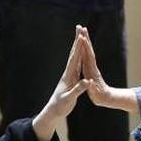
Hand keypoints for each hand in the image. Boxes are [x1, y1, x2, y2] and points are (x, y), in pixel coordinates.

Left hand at [31, 26, 91, 140]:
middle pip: (74, 54)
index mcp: (68, 76)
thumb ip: (78, 89)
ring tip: (81, 36)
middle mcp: (68, 73)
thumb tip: (87, 81)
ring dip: (78, 46)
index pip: (75, 59)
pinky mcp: (71, 79)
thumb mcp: (70, 99)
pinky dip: (80, 57)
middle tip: (80, 28)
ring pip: (75, 57)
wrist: (53, 111)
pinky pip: (77, 65)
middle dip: (77, 41)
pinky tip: (81, 54)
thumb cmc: (61, 106)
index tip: (82, 36)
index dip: (78, 48)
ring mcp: (69, 75)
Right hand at [76, 26, 138, 112]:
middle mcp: (92, 66)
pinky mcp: (91, 69)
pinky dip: (84, 49)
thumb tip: (89, 82)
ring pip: (88, 51)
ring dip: (85, 41)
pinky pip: (86, 56)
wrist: (108, 98)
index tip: (81, 37)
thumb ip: (91, 88)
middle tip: (82, 27)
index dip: (84, 47)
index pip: (88, 57)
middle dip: (85, 38)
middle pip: (89, 50)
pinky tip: (81, 45)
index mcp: (91, 71)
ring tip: (82, 32)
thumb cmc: (100, 97)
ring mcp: (92, 67)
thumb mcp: (95, 94)